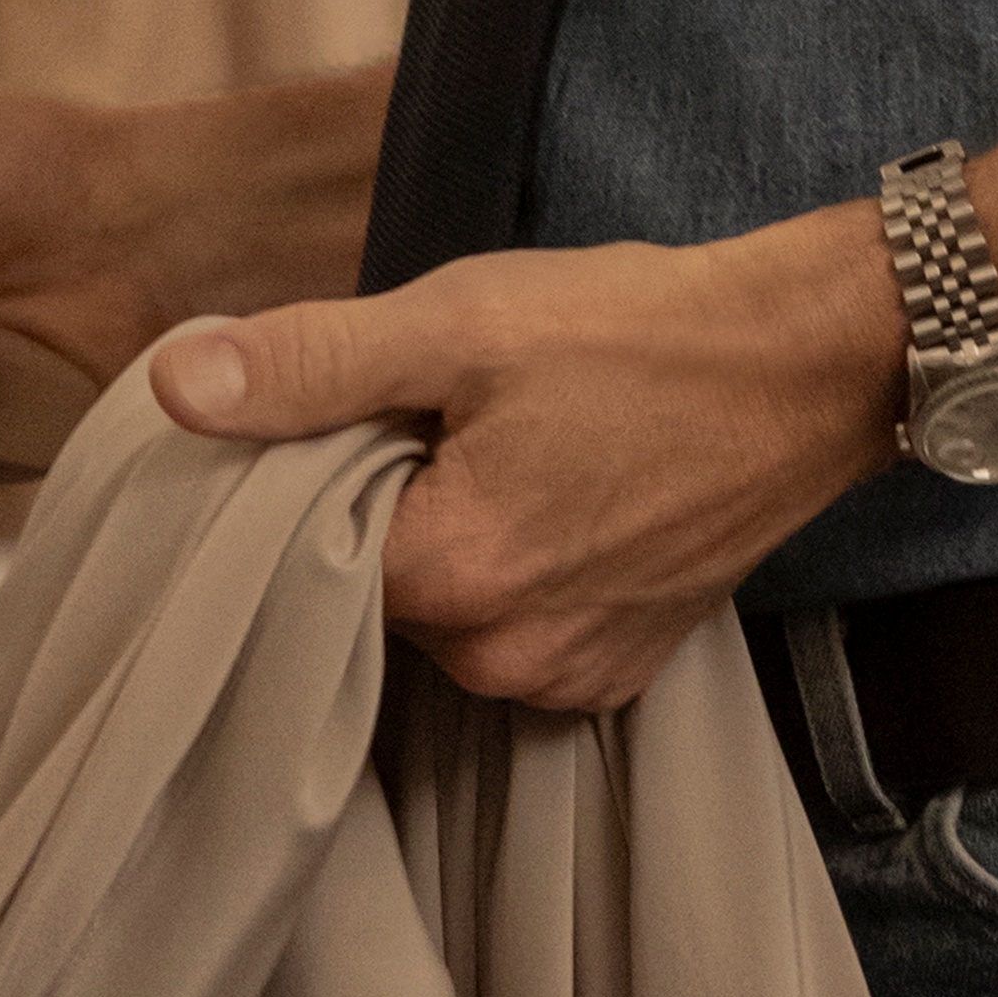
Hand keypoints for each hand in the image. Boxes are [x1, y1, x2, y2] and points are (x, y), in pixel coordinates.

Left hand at [152, 208, 900, 711]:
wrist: (818, 363)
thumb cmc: (646, 331)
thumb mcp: (464, 320)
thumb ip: (313, 361)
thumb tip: (179, 385)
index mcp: (454, 577)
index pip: (306, 552)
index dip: (321, 475)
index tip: (367, 415)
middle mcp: (505, 659)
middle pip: (375, 594)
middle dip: (389, 511)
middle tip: (452, 421)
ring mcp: (570, 676)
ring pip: (446, 619)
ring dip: (455, 546)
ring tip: (520, 456)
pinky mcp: (621, 673)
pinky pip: (518, 637)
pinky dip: (520, 579)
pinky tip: (563, 502)